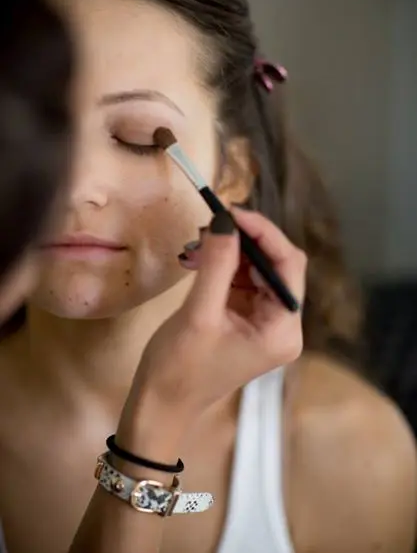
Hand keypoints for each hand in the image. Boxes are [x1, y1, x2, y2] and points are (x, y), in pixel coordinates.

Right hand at [119, 207, 305, 447]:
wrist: (160, 405)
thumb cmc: (179, 367)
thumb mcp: (198, 313)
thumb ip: (217, 264)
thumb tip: (226, 219)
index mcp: (283, 329)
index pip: (288, 266)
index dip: (264, 233)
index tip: (231, 211)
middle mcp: (283, 324)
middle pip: (275, 265)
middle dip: (244, 242)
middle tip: (209, 224)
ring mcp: (265, 323)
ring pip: (256, 270)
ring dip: (230, 252)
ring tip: (197, 244)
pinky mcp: (246, 320)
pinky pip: (241, 282)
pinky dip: (222, 266)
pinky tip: (199, 259)